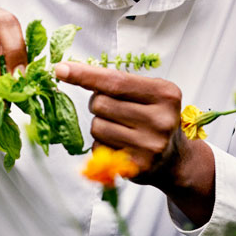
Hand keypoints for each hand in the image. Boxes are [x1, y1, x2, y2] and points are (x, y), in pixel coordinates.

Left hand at [54, 62, 214, 224]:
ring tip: (122, 129)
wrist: (175, 160)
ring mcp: (150, 146)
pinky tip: (121, 146)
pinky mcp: (137, 167)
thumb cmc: (154, 118)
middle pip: (100, 103)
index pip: (115, 81)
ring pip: (96, 126)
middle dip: (98, 103)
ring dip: (100, 125)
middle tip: (118, 111)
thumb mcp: (148, 93)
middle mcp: (161, 120)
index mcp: (165, 94)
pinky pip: (99, 148)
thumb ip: (116, 82)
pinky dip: (102, 145)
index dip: (85, 74)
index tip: (60, 69)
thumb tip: (68, 70)